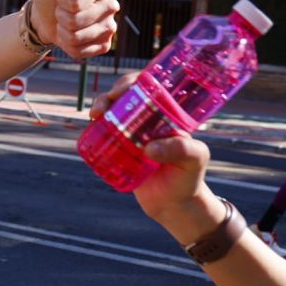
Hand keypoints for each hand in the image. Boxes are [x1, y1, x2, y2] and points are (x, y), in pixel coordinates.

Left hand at [31, 0, 119, 58]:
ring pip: (77, 37)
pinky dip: (69, 47)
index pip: (74, 1)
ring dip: (63, 33)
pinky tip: (70, 36)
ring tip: (65, 22)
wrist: (44, 16)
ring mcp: (110, 27)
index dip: (60, 0)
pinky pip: (82, 52)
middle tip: (61, 10)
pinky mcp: (104, 45)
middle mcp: (112, 5)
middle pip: (75, 20)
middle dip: (60, 17)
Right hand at [91, 73, 217, 237]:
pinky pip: (104, 133)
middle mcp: (149, 120)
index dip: (134, 81)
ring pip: (113, 112)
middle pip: (127, 96)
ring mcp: (132, 134)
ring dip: (100, 107)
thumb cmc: (189, 177)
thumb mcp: (194, 160)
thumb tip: (149, 147)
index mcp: (169, 114)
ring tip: (96, 116)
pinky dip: (94, 127)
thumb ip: (180, 150)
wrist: (172, 204)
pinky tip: (90, 128)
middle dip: (111, 93)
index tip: (123, 89)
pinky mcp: (119, 149)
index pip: (151, 88)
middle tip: (106, 103)